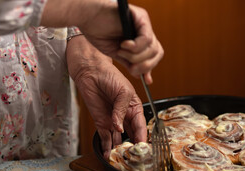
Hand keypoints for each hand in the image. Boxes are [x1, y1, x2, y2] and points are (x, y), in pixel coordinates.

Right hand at [42, 0, 163, 83]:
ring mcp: (143, 23)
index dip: (150, 68)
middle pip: (157, 53)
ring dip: (136, 56)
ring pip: (152, 48)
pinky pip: (146, 38)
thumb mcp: (116, 53)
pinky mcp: (141, 17)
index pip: (154, 56)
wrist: (87, 17)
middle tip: (131, 68)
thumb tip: (141, 76)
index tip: (145, 80)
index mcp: (140, 39)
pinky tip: (124, 45)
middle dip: (145, 65)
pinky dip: (136, 47)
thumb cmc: (98, 31)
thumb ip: (129, 63)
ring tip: (121, 52)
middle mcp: (144, 30)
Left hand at [67, 35, 146, 156]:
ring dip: (119, 149)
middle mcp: (125, 117)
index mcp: (135, 108)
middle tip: (133, 158)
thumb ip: (121, 110)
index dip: (142, 137)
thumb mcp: (123, 91)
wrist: (90, 72)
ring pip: (118, 139)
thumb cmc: (110, 76)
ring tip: (121, 160)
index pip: (141, 126)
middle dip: (132, 147)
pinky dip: (106, 147)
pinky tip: (108, 155)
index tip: (143, 148)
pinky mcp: (101, 123)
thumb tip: (118, 127)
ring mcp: (113, 121)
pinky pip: (105, 137)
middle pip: (131, 136)